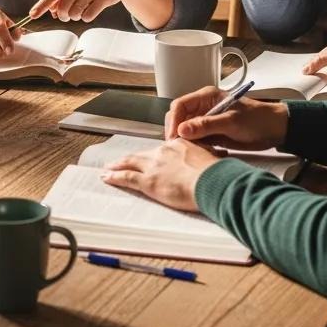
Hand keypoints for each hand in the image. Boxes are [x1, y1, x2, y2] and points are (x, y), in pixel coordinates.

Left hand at [30, 0, 137, 22]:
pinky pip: (88, 16)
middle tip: (67, 16)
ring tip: (82, 9)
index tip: (32, 15)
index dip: (41, 5)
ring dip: (76, 17)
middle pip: (63, 7)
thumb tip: (52, 11)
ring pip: (75, 13)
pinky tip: (91, 10)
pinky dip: (87, 17)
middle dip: (63, 16)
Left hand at [102, 140, 222, 211]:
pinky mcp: (148, 181)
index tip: (149, 157)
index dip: (154, 155)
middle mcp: (163, 152)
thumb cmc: (216, 172)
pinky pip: (126, 177)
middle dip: (130, 159)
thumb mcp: (213, 157)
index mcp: (179, 145)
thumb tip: (220, 157)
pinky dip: (115, 177)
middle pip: (142, 155)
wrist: (210, 180)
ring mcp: (153, 165)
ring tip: (108, 168)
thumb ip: (209, 157)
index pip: (162, 150)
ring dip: (118, 165)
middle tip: (119, 161)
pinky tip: (106, 178)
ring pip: (130, 163)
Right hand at [165, 85, 289, 149]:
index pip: (180, 105)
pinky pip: (198, 140)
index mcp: (206, 97)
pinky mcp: (213, 134)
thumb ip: (206, 125)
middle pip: (180, 118)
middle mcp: (204, 108)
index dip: (174, 120)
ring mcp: (207, 121)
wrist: (275, 130)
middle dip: (177, 132)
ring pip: (187, 131)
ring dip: (187, 141)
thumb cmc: (257, 119)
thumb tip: (182, 130)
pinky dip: (197, 148)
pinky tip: (203, 154)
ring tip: (192, 152)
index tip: (173, 136)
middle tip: (179, 148)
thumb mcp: (231, 121)